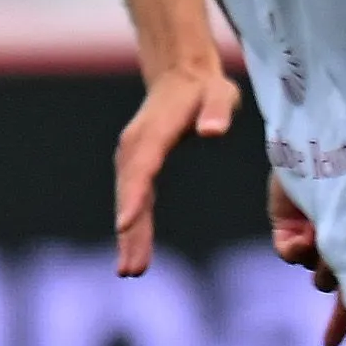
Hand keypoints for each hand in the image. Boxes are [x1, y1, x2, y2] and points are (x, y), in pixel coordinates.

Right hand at [114, 66, 239, 277]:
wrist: (181, 75)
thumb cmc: (206, 88)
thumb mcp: (220, 93)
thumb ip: (217, 110)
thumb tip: (212, 132)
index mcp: (153, 132)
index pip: (141, 168)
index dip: (132, 197)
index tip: (125, 224)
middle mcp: (135, 147)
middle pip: (130, 193)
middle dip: (129, 230)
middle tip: (131, 268)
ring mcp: (132, 157)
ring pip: (129, 200)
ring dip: (129, 236)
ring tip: (131, 270)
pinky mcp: (137, 166)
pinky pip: (134, 199)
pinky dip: (133, 226)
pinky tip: (135, 253)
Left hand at [269, 171, 345, 345]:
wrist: (329, 128)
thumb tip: (335, 284)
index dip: (342, 320)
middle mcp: (341, 239)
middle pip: (338, 282)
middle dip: (339, 275)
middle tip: (338, 250)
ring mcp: (312, 234)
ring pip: (316, 273)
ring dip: (321, 263)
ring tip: (325, 234)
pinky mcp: (285, 225)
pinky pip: (289, 256)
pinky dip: (296, 251)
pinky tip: (305, 239)